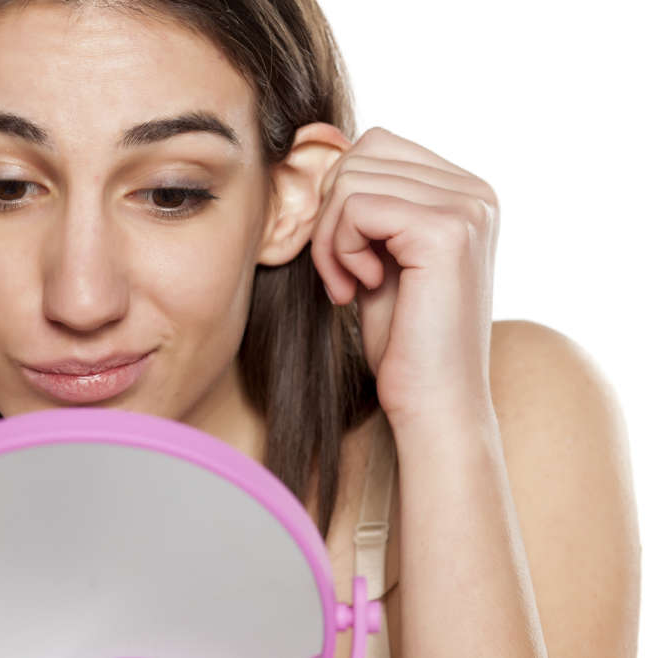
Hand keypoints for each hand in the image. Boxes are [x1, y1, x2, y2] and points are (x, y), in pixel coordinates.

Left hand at [309, 127, 500, 431]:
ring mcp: (467, 207)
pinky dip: (338, 249)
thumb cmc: (402, 340)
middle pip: (361, 154)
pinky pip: (356, 206)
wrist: (433, 403)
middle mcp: (476, 191)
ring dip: (330, 237)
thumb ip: (361, 202)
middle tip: (339, 273)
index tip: (345, 258)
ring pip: (351, 178)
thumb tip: (320, 145)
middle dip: (330, 213)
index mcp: (464, 191)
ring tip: (349, 284)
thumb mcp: (376, 255)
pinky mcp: (447, 231)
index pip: (375, 146)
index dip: (339, 199)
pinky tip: (357, 288)